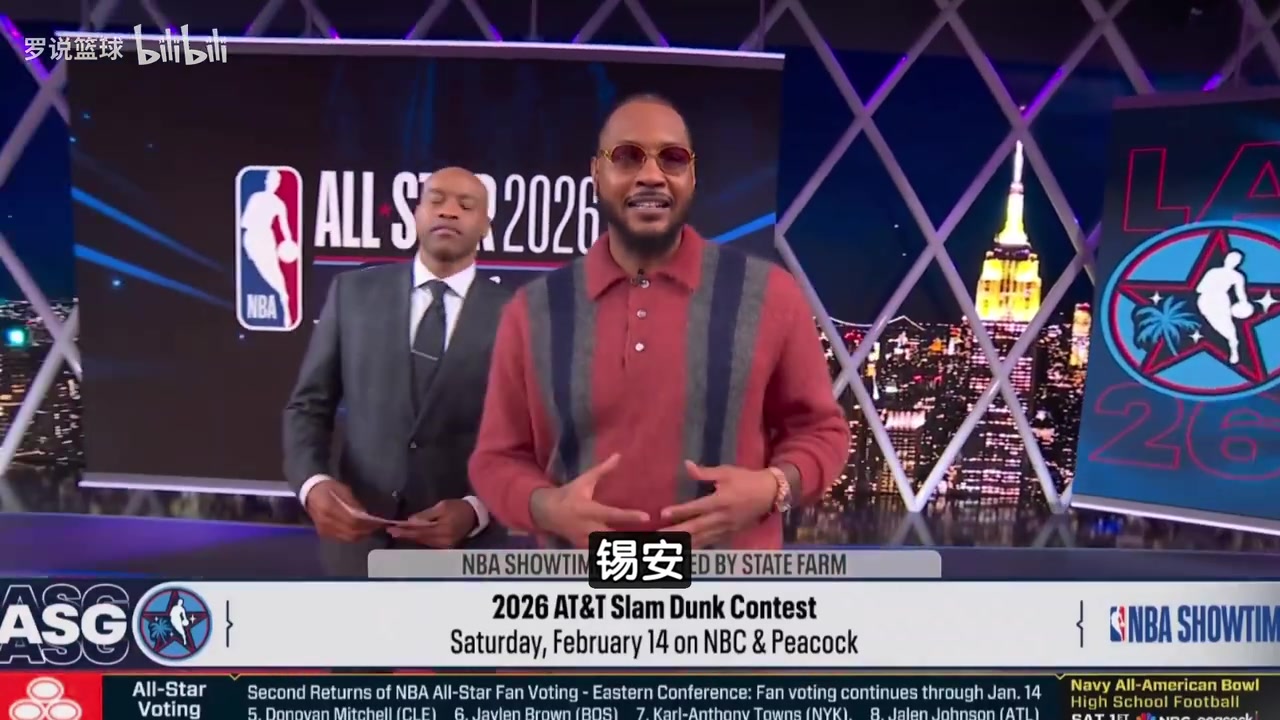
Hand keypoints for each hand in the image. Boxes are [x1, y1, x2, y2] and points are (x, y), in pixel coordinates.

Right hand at [303, 479, 380, 541]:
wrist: (309, 492)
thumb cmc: (328, 488)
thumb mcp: (342, 490)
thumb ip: (353, 503)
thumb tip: (365, 515)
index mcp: (329, 508)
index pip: (352, 521)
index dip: (366, 524)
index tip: (377, 523)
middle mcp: (325, 522)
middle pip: (350, 532)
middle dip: (366, 531)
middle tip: (377, 528)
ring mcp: (323, 529)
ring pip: (347, 538)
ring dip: (360, 536)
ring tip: (370, 530)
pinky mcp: (323, 533)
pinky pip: (341, 538)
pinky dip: (352, 536)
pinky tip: (360, 532)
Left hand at [388, 499, 476, 547]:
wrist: (474, 515)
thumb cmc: (458, 507)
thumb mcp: (442, 506)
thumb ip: (426, 515)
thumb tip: (410, 521)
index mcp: (443, 529)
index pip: (420, 530)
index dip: (405, 530)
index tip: (392, 528)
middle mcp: (443, 540)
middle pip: (420, 538)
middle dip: (405, 535)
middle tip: (391, 532)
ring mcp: (445, 545)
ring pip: (423, 542)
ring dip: (411, 537)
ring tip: (398, 533)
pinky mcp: (446, 547)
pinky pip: (429, 543)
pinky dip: (420, 539)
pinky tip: (412, 536)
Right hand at [529, 453, 649, 547]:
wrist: (546, 512)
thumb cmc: (568, 494)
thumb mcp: (584, 481)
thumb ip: (602, 470)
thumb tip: (618, 456)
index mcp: (589, 510)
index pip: (612, 515)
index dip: (630, 516)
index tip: (646, 517)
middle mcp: (588, 528)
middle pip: (613, 538)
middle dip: (630, 541)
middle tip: (650, 541)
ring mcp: (585, 541)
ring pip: (607, 549)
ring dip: (624, 550)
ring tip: (643, 550)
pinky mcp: (584, 548)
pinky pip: (600, 553)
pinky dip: (613, 555)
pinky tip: (629, 557)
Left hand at [659, 461, 777, 547]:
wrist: (770, 494)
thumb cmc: (747, 480)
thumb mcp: (726, 472)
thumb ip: (705, 472)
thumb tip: (686, 465)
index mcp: (720, 501)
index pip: (696, 508)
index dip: (679, 511)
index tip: (663, 514)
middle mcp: (722, 518)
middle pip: (696, 528)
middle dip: (676, 533)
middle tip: (657, 536)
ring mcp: (726, 528)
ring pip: (702, 538)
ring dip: (683, 543)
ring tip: (666, 545)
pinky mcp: (729, 534)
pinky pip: (710, 542)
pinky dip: (696, 546)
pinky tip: (684, 550)